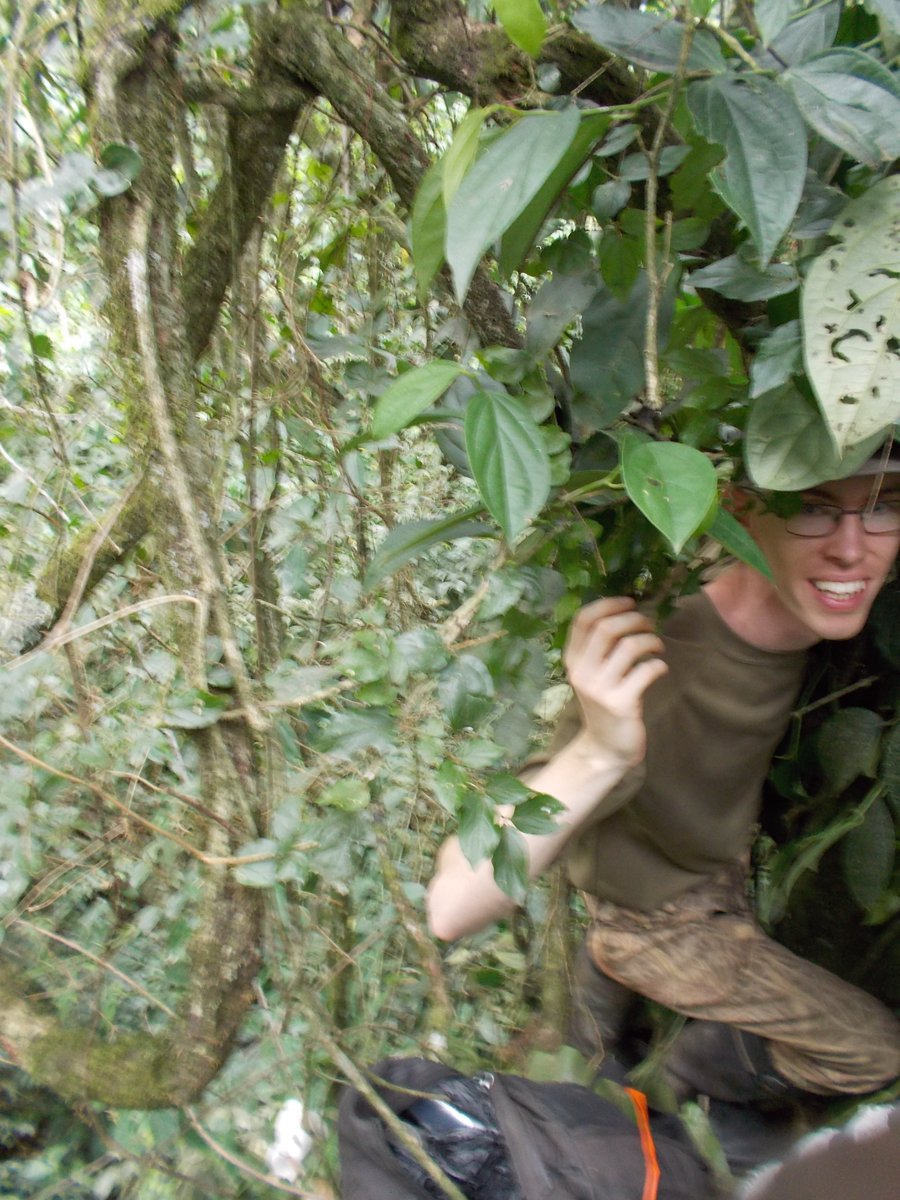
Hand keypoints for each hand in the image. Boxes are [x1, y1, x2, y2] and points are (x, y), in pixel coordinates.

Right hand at [564, 597, 667, 767]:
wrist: (604, 748)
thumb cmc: (604, 705)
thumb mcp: (592, 675)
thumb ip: (599, 649)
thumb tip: (628, 611)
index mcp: (572, 661)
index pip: (583, 620)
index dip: (609, 604)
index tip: (630, 602)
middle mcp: (582, 672)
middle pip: (607, 628)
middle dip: (635, 619)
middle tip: (649, 625)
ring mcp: (600, 689)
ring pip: (629, 646)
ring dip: (650, 640)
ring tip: (657, 647)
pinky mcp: (621, 703)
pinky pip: (645, 671)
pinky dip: (658, 665)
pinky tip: (660, 668)